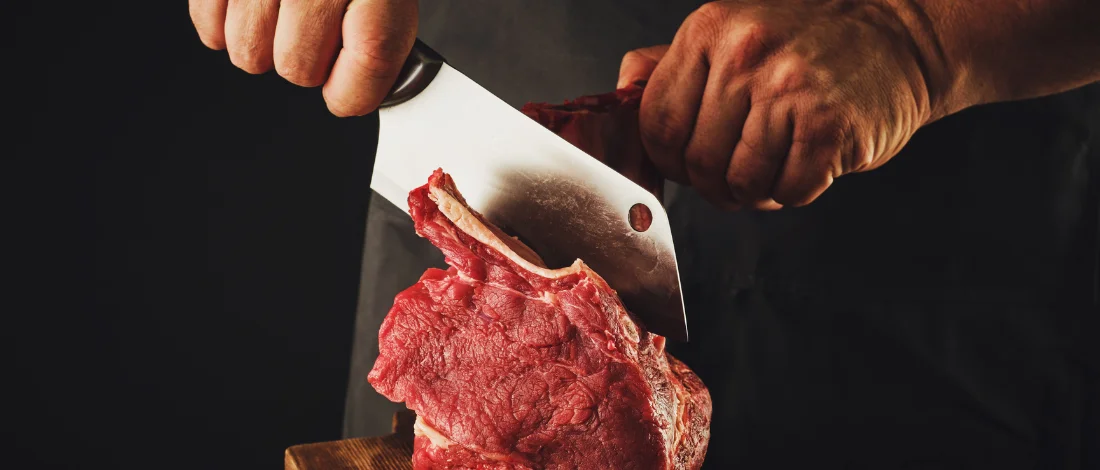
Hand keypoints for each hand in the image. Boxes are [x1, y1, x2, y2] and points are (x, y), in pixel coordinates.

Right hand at [189, 0, 417, 115]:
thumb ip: (381, 30)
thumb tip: (363, 88)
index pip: (372, 54)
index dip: (355, 91)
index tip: (346, 95)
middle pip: (298, 66)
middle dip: (308, 63)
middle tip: (317, 35)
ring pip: (249, 53)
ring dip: (265, 47)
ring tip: (283, 15)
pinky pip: (208, 24)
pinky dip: (224, 27)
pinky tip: (251, 7)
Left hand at [620, 0, 941, 209]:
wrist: (899, 34)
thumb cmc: (808, 42)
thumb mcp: (731, 32)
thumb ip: (671, 65)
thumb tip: (622, 88)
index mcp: (709, 32)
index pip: (657, 125)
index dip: (669, 160)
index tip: (690, 162)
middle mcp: (745, 54)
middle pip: (696, 162)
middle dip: (714, 183)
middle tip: (740, 172)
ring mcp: (788, 88)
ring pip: (740, 182)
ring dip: (756, 191)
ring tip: (776, 165)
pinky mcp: (829, 124)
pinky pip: (789, 191)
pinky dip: (796, 191)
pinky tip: (809, 162)